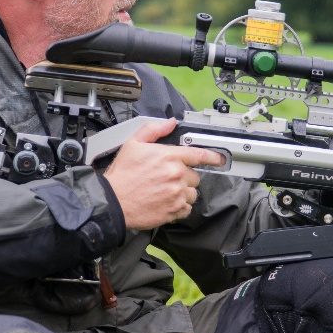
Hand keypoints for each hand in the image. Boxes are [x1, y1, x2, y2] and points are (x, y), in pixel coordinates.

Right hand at [101, 118, 223, 230]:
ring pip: (193, 193)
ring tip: (165, 192)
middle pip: (195, 176)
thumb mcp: (133, 144)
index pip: (199, 154)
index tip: (219, 159)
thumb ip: (154, 130)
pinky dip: (179, 206)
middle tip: (166, 179)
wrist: (113, 201)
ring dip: (183, 192)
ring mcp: (177, 193)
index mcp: (169, 156)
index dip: (212, 156)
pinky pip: (187, 208)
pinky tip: (165, 202)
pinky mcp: (175, 210)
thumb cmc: (122, 175)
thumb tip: (170, 123)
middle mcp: (176, 174)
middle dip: (184, 177)